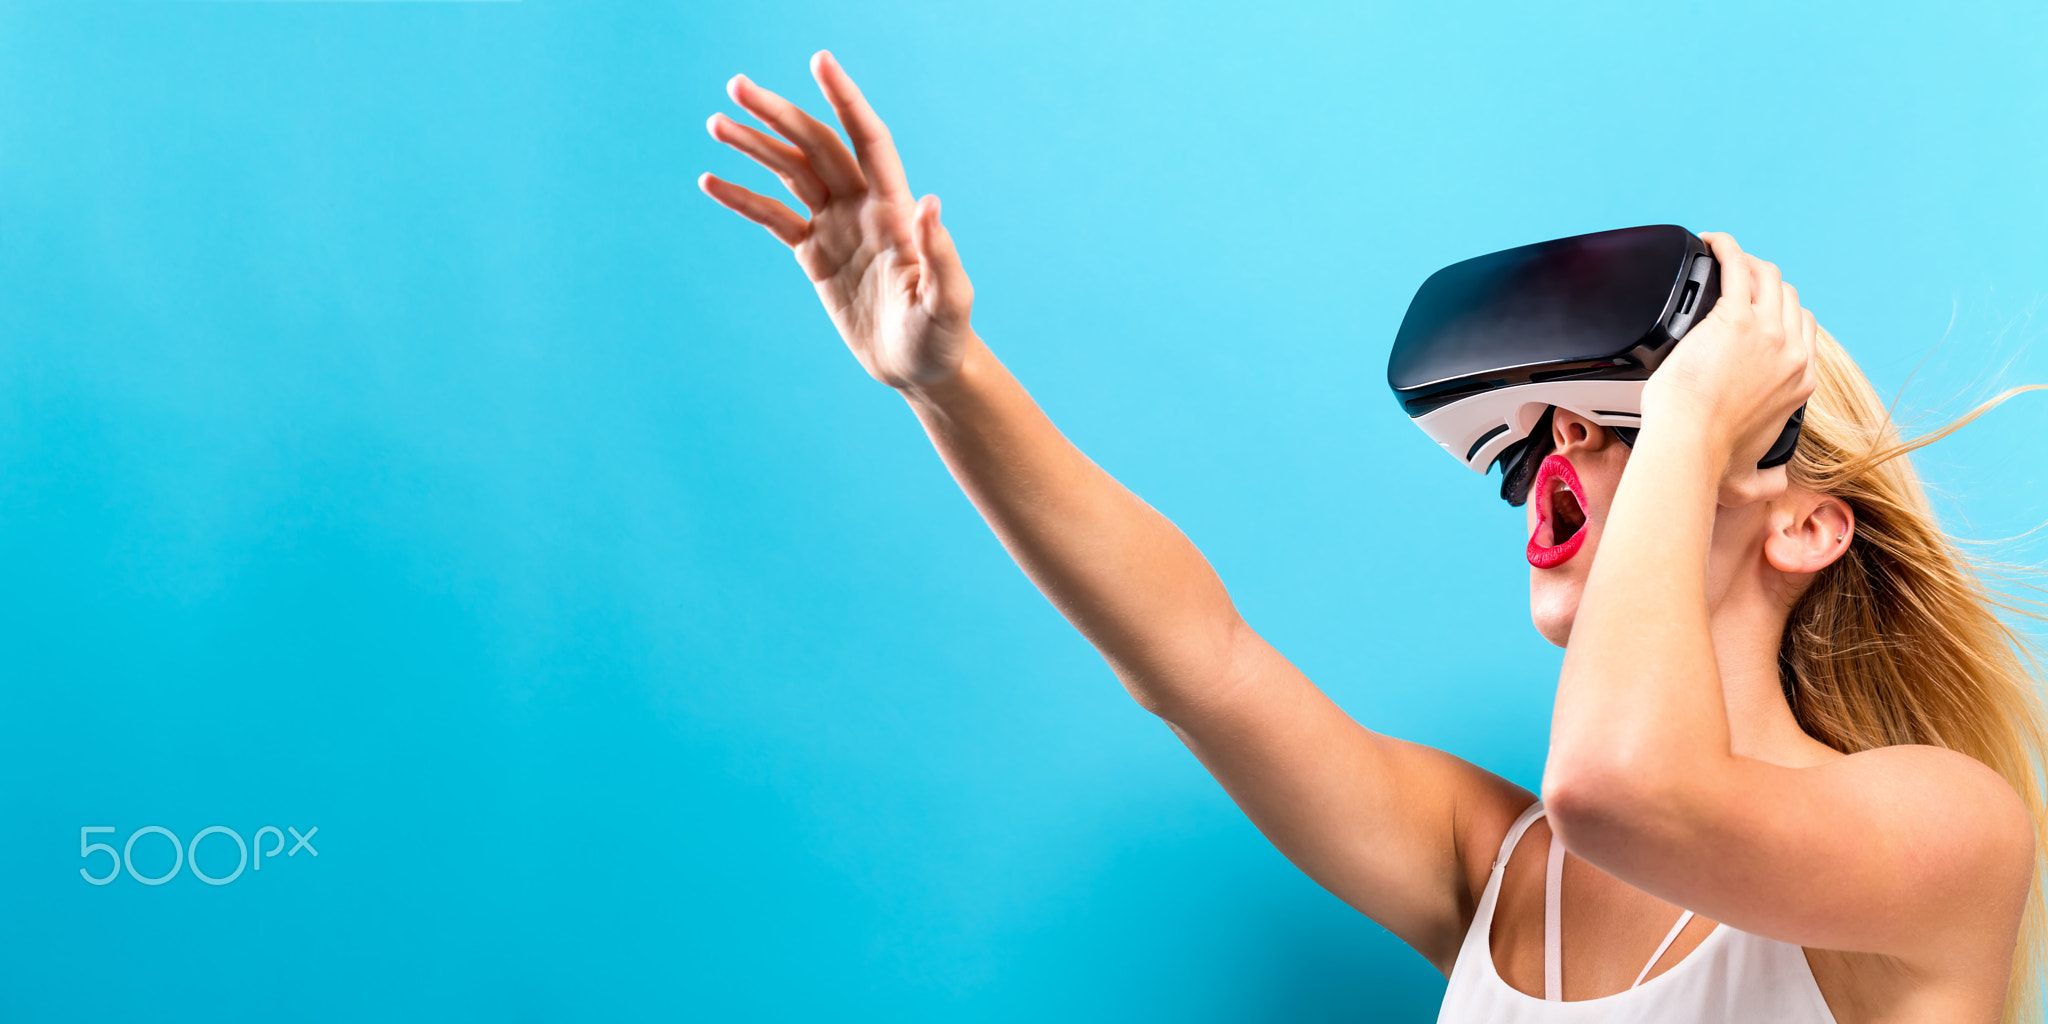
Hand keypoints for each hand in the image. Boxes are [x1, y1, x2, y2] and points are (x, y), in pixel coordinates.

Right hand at [700, 51, 973, 388]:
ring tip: (715, 123)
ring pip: (790, 173)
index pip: (868, 140)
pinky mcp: (815, 254)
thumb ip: (940, 253)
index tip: (819, 60)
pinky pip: (773, 217)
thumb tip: (929, 201)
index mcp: (894, 209)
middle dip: (778, 114)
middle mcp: (863, 208)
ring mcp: (836, 228)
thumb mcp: (948, 301)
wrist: (920, 369)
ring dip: (755, 146)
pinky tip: (711, 180)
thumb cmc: (941, 337)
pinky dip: (743, 198)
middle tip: (736, 87)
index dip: (845, 99)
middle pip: (816, 146)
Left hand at [1641, 232, 1816, 504]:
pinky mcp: (1734, 317)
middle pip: (1789, 299)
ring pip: (1769, 278)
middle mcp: (1791, 353)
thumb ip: (1768, 482)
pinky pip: (1736, 266)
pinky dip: (1726, 248)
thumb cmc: (1709, 461)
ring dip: (1749, 263)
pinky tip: (1711, 241)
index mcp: (1799, 382)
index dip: (1783, 315)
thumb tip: (1778, 485)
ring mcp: (1767, 332)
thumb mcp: (1749, 480)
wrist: (1688, 444)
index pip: (1804, 331)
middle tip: (1735, 280)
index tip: (1760, 310)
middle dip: (1766, 285)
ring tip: (1724, 258)